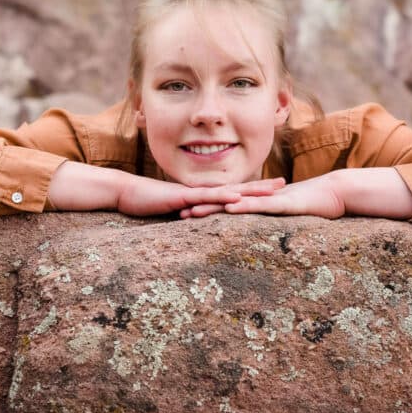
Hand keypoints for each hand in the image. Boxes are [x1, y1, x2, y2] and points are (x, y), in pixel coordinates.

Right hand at [118, 176, 285, 216]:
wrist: (127, 193)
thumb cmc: (147, 204)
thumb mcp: (172, 214)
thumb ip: (187, 218)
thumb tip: (198, 229)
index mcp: (203, 196)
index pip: (233, 193)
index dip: (253, 191)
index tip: (273, 189)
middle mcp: (202, 192)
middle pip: (237, 188)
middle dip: (261, 187)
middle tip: (284, 183)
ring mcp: (194, 193)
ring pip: (227, 191)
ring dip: (250, 190)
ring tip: (271, 190)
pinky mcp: (183, 197)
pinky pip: (206, 197)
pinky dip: (223, 198)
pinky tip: (238, 198)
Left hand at [180, 174, 344, 219]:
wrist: (336, 192)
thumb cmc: (316, 205)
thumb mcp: (290, 215)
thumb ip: (276, 218)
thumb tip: (264, 230)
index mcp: (260, 201)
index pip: (230, 204)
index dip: (209, 207)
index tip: (189, 212)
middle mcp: (261, 198)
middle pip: (226, 201)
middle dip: (203, 206)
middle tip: (179, 212)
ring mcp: (270, 199)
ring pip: (237, 201)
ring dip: (215, 206)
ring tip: (193, 211)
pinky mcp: (282, 203)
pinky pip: (259, 205)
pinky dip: (243, 206)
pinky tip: (229, 209)